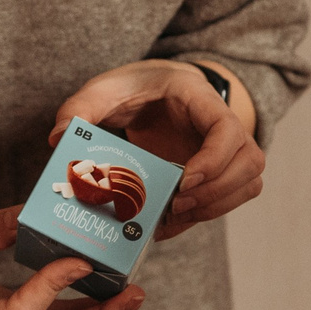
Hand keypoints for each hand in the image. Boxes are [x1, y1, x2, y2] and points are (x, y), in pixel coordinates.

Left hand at [51, 60, 260, 239]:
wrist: (155, 88)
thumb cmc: (135, 86)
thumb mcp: (105, 88)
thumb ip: (81, 107)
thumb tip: (60, 137)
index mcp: (199, 97)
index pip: (228, 128)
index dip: (214, 159)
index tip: (183, 180)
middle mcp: (223, 121)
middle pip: (250, 160)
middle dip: (216, 191)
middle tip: (175, 205)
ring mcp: (226, 148)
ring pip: (249, 180)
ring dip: (217, 205)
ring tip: (175, 216)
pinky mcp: (219, 168)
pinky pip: (232, 195)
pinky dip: (208, 213)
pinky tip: (172, 223)